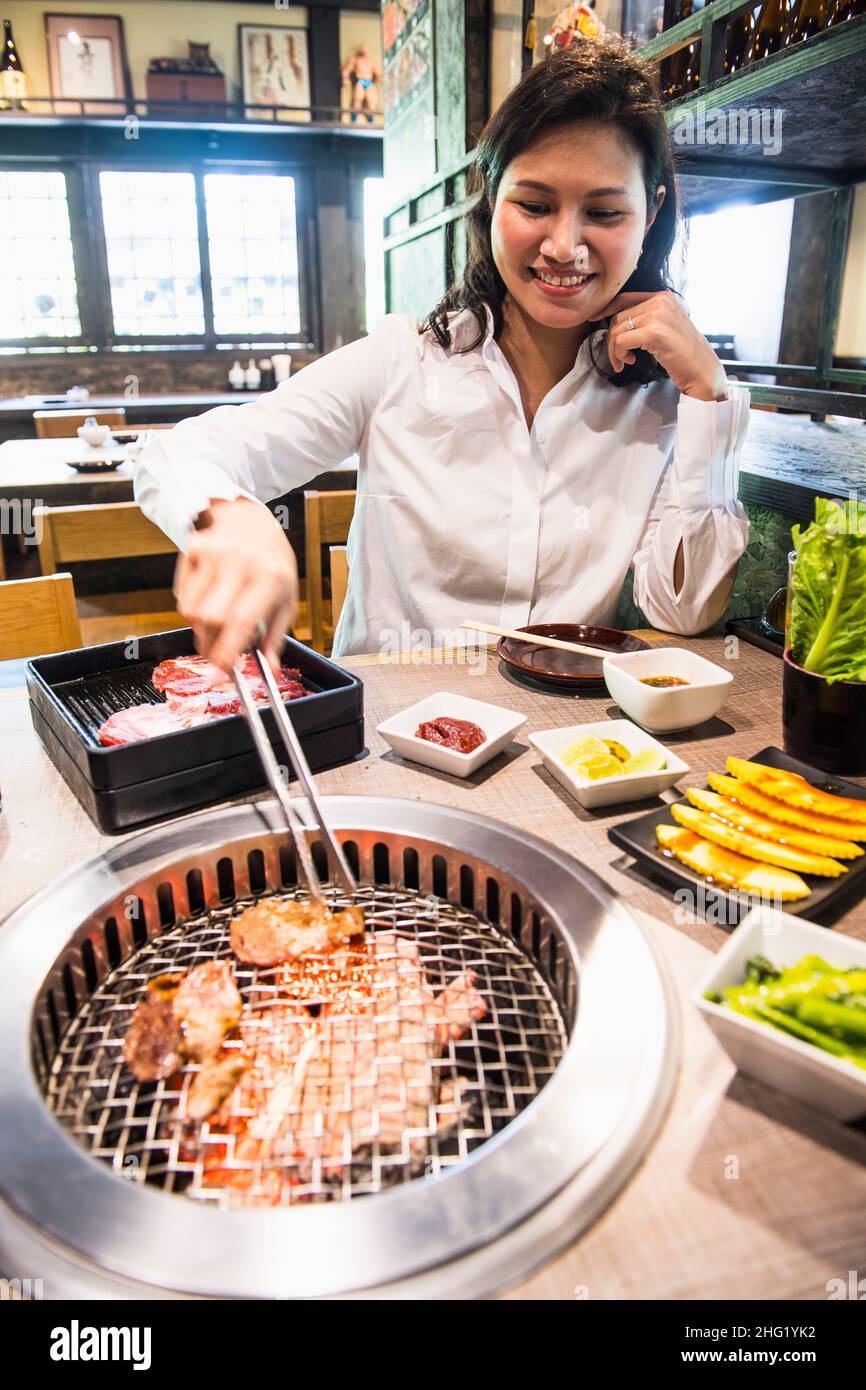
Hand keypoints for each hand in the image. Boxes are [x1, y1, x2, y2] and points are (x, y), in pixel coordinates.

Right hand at [173, 497, 298, 674]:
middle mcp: (239, 563)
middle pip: (210, 620)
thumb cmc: (272, 563)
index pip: (241, 622)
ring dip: (200, 629)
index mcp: (269, 577)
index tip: (220, 675)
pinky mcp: (192, 549)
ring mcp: (213, 553)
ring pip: (191, 612)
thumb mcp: (286, 596)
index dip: (227, 653)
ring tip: (216, 622)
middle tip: (216, 656)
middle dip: (209, 647)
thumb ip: (276, 636)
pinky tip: (208, 597)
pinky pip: (181, 596)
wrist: (249, 518)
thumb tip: (271, 671)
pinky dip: (191, 608)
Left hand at [588, 290, 727, 401]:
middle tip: (620, 358)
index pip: (626, 298)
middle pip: (619, 316)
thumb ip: (646, 319)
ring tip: (625, 362)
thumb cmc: (685, 355)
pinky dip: (619, 355)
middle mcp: (661, 301)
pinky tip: (630, 362)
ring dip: (615, 350)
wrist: (704, 372)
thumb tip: (618, 322)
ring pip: (617, 329)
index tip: (594, 319)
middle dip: (613, 339)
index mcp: (664, 297)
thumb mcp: (666, 328)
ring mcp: (658, 315)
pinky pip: (621, 341)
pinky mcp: (654, 333)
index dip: (607, 308)